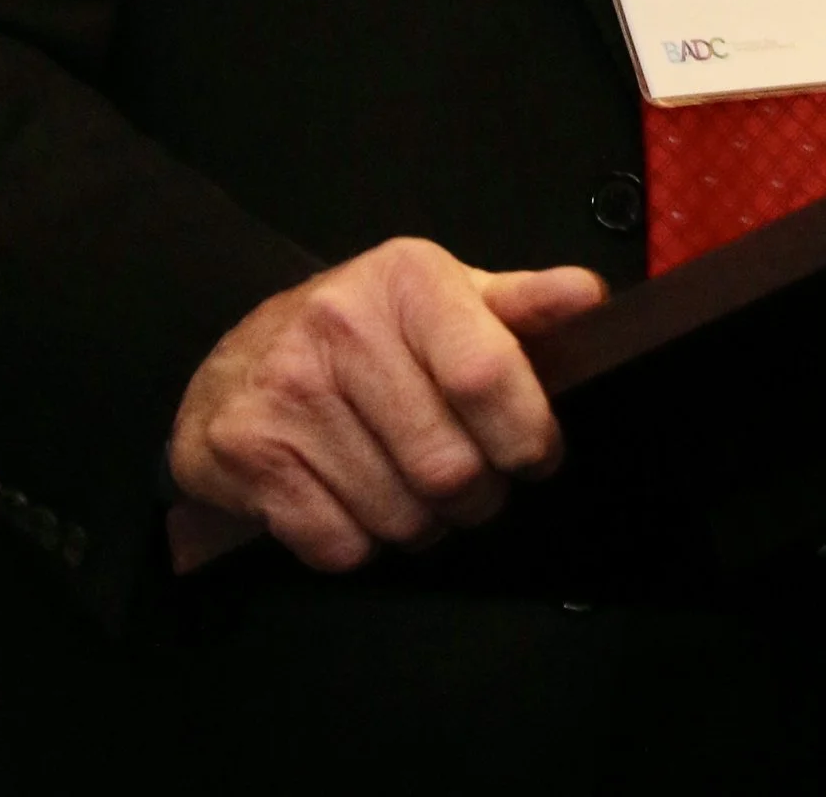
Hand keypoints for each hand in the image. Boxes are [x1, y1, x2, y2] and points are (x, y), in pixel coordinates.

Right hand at [164, 237, 605, 575]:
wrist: (237, 361)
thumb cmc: (365, 333)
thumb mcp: (447, 301)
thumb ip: (523, 305)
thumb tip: (588, 298)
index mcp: (406, 279)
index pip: (487, 375)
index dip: (526, 435)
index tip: (534, 454)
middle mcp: (341, 325)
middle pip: (450, 466)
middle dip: (477, 495)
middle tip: (470, 483)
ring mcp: (288, 390)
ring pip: (399, 517)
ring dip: (419, 525)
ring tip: (406, 486)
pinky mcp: (248, 454)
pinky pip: (340, 546)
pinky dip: (359, 543)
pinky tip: (350, 499)